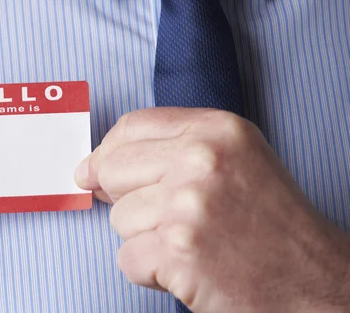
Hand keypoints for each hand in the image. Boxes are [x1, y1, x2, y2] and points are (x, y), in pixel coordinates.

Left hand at [76, 108, 349, 312]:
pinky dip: (150, 271)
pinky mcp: (179, 251)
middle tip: (163, 217)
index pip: (131, 126)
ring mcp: (189, 204)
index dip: (107, 152)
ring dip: (145, 239)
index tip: (94, 171)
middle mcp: (202, 159)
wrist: (316, 281)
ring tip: (192, 243)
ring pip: (119, 219)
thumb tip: (90, 167)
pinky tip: (188, 268)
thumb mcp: (234, 159)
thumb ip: (170, 149)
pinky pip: (127, 258)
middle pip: (112, 169)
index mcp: (216, 129)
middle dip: (125, 199)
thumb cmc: (271, 222)